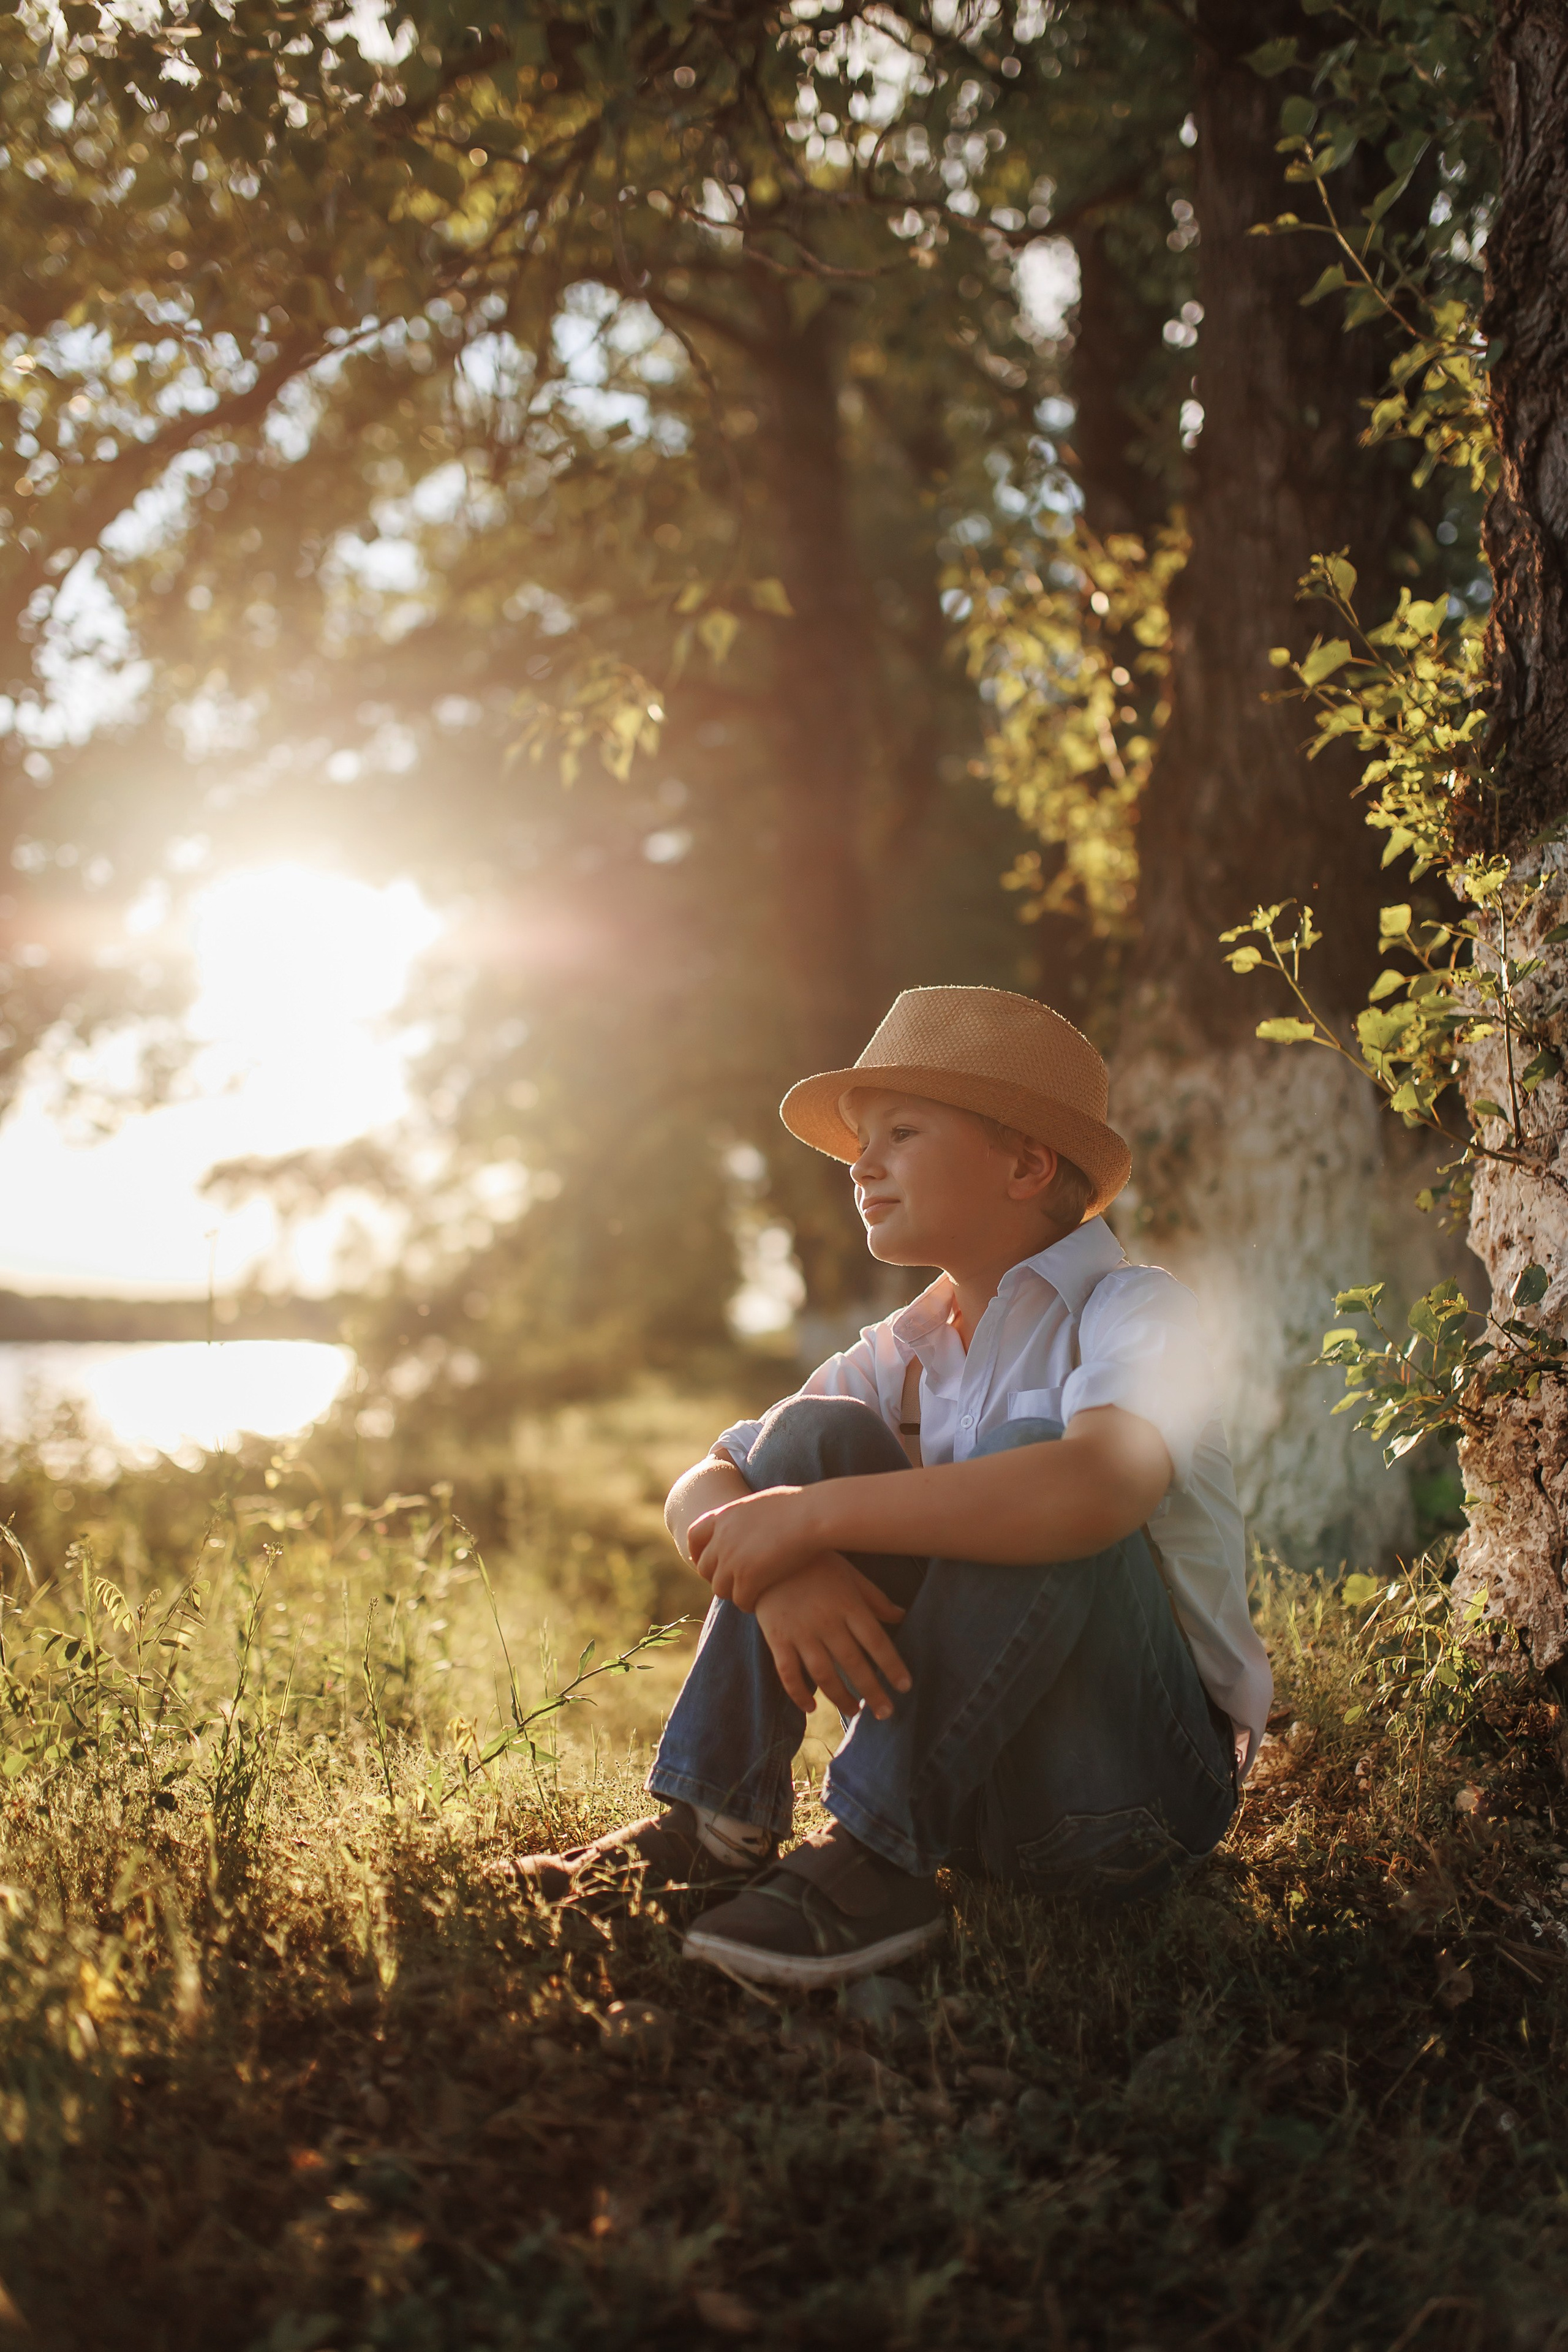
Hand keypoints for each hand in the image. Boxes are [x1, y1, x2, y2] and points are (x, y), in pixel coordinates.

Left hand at [688, 1484, 821, 1611]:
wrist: (813, 1515)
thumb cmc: (799, 1505)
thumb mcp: (762, 1502)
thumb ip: (748, 1515)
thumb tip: (753, 1518)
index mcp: (724, 1515)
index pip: (694, 1536)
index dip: (696, 1551)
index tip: (703, 1561)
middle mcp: (721, 1538)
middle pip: (704, 1567)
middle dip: (717, 1577)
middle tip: (733, 1583)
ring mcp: (732, 1560)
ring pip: (719, 1588)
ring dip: (732, 1593)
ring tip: (748, 1594)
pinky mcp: (748, 1578)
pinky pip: (740, 1600)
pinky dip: (748, 1604)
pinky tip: (759, 1603)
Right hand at [754, 1553, 910, 1720]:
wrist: (768, 1553)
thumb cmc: (816, 1564)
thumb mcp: (850, 1575)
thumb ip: (874, 1599)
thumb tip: (901, 1616)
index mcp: (848, 1604)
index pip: (876, 1642)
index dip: (892, 1666)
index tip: (904, 1687)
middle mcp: (826, 1621)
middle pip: (854, 1663)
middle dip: (872, 1692)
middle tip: (886, 1713)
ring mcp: (800, 1631)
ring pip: (824, 1674)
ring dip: (841, 1698)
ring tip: (854, 1711)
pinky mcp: (777, 1638)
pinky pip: (788, 1673)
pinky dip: (798, 1694)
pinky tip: (811, 1707)